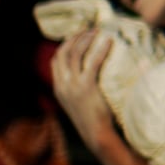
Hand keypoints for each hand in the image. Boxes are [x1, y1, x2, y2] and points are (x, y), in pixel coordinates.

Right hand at [50, 28, 119, 147]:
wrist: (96, 134)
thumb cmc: (93, 119)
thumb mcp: (78, 103)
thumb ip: (77, 89)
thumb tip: (88, 75)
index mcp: (59, 88)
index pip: (56, 60)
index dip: (65, 45)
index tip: (77, 36)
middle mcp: (62, 85)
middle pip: (63, 53)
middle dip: (74, 38)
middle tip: (88, 29)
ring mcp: (73, 86)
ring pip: (75, 54)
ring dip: (85, 39)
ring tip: (97, 31)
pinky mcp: (86, 87)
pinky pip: (93, 62)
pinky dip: (100, 49)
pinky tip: (109, 42)